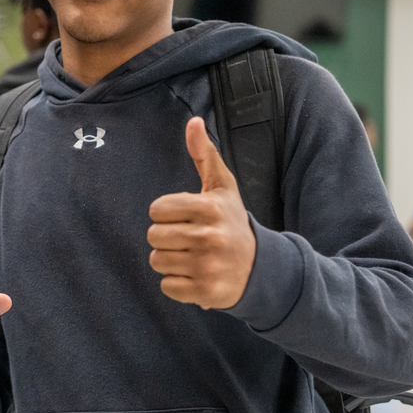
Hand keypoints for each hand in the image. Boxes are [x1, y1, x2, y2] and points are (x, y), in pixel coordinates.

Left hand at [147, 117, 255, 309]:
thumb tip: (193, 121)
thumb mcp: (222, 187)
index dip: (167, 213)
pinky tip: (195, 274)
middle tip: (189, 238)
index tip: (186, 217)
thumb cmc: (231, 220)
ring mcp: (207, 266)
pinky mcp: (205, 292)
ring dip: (170, 260)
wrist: (259, 267)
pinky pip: (166, 286)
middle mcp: (209, 237)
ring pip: (157, 261)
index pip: (156, 210)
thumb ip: (204, 154)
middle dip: (167, 237)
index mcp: (209, 208)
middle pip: (153, 236)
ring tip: (192, 256)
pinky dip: (177, 283)